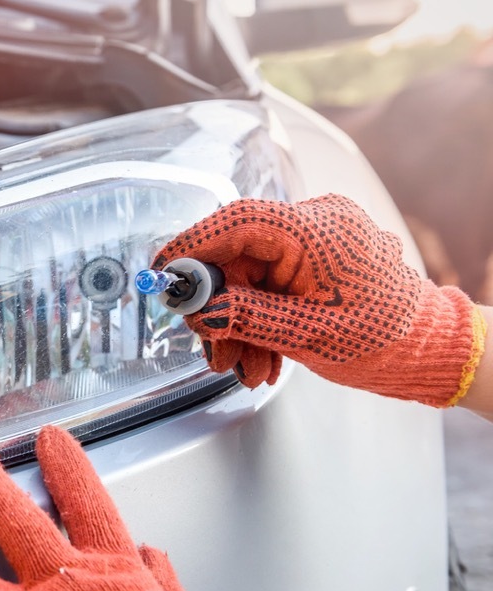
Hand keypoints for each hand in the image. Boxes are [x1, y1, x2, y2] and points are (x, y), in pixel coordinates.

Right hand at [153, 195, 485, 406]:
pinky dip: (258, 321)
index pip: (236, 223)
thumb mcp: (304, 333)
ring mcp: (314, 242)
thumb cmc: (385, 337)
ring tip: (244, 366)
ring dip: (238, 326)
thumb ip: (244, 317)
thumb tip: (200, 311)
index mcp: (317, 230)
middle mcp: (315, 225)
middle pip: (237, 257)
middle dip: (220, 309)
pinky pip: (268, 284)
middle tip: (210, 347)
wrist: (428, 349)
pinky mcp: (313, 261)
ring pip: (248, 278)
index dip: (192, 247)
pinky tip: (261, 355)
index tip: (163, 272)